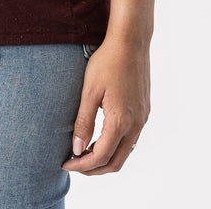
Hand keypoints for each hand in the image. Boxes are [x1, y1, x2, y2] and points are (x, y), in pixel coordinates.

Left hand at [62, 35, 149, 174]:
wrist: (131, 42)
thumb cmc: (108, 61)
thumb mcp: (90, 90)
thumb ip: (83, 121)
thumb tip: (77, 148)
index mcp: (120, 121)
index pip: (101, 156)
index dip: (82, 165)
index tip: (66, 163)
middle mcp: (136, 124)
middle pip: (116, 162)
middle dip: (94, 168)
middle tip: (75, 164)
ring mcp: (143, 118)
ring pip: (125, 152)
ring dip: (106, 158)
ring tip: (85, 153)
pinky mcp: (144, 111)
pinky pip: (131, 139)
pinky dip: (116, 146)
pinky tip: (101, 138)